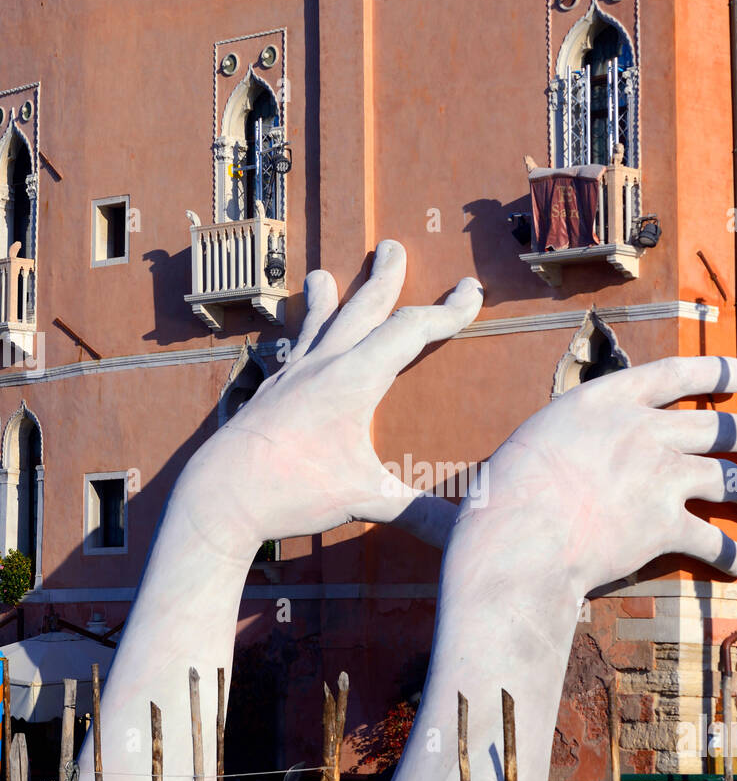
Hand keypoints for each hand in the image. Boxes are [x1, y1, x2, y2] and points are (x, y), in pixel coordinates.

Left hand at [177, 240, 482, 558]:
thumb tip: (473, 534)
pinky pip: (291, 350)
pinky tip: (292, 340)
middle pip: (362, 308)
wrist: (219, 496)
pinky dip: (298, 336)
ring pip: (317, 322)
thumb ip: (421, 515)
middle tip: (393, 246)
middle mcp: (322, 365)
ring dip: (328, 296)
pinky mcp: (269, 391)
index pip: (410, 330)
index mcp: (354, 379)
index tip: (472, 295)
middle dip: (385, 278)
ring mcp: (291, 375)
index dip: (447, 312)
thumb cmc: (292, 493)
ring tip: (324, 273)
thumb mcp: (364, 501)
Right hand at [450, 354, 736, 604]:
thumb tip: (565, 451)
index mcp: (606, 400)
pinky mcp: (665, 526)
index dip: (716, 371)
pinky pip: (712, 541)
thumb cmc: (506, 492)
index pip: (674, 374)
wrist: (518, 537)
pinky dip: (732, 555)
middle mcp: (643, 431)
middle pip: (716, 425)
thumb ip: (568, 435)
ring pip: (726, 477)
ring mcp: (660, 477)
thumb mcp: (536, 437)